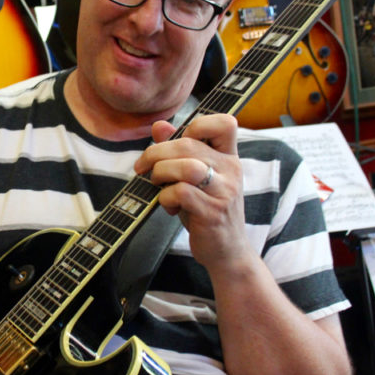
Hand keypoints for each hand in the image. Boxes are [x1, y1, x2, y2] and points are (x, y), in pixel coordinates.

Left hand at [133, 113, 250, 268]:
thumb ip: (179, 151)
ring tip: (156, 183)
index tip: (177, 141)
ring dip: (161, 173)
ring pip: (186, 166)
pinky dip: (166, 196)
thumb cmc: (207, 210)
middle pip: (189, 144)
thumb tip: (159, 126)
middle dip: (156, 153)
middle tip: (144, 167)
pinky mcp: (212, 212)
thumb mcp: (194, 178)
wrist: (227, 251)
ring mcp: (224, 191)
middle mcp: (231, 170)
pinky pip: (182, 192)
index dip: (196, 124)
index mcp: (229, 157)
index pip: (224, 123)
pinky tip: (168, 205)